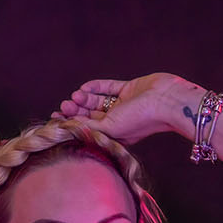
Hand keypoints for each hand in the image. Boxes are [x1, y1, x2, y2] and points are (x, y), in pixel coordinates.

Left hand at [51, 73, 201, 144]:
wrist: (166, 101)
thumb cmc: (141, 120)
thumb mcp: (111, 128)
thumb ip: (91, 126)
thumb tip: (70, 126)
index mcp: (115, 136)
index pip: (89, 129)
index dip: (72, 124)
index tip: (56, 120)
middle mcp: (118, 121)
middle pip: (91, 115)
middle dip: (77, 110)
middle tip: (64, 105)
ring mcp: (124, 104)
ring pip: (98, 100)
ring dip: (85, 98)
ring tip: (74, 96)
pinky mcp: (129, 89)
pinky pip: (109, 87)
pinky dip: (96, 86)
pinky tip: (85, 87)